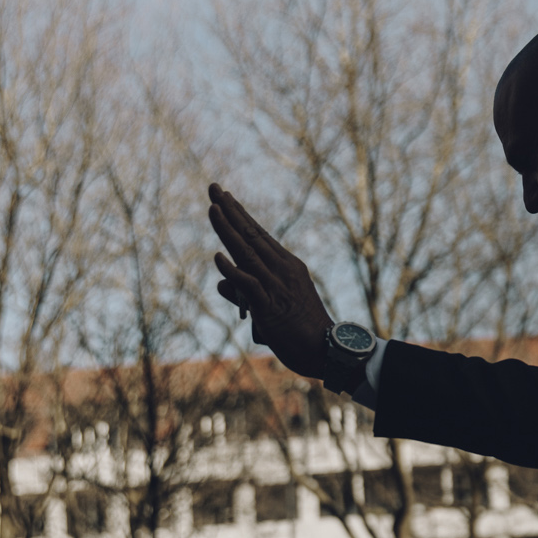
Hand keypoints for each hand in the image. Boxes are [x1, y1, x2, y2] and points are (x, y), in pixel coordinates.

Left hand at [208, 185, 332, 379]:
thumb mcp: (272, 305)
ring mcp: (276, 286)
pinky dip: (233, 271)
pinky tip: (218, 257)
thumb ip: (244, 293)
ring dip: (228, 229)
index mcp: (287, 266)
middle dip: (230, 211)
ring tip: (213, 208)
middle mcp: (282, 270)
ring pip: (247, 253)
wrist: (325, 349)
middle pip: (251, 235)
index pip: (259, 235)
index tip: (226, 197)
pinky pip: (249, 284)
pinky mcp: (270, 306)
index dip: (240, 215)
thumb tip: (220, 285)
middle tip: (214, 187)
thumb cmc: (300, 329)